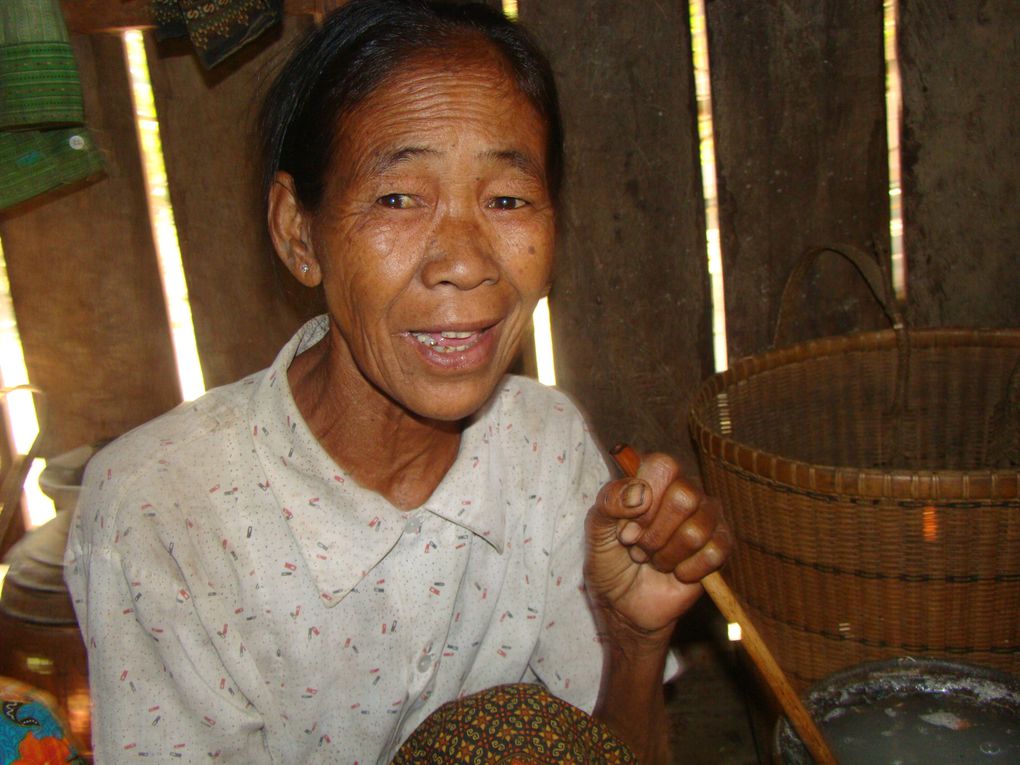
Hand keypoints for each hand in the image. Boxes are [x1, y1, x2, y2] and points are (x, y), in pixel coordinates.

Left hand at [584, 451, 729, 638]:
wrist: (622, 603)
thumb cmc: (609, 558)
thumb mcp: (596, 527)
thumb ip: (610, 501)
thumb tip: (640, 493)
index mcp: (653, 479)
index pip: (663, 466)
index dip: (645, 500)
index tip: (627, 529)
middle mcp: (684, 492)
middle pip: (684, 497)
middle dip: (654, 534)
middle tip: (640, 548)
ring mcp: (706, 519)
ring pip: (697, 530)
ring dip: (666, 555)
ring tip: (654, 560)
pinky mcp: (719, 548)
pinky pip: (715, 553)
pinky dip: (686, 570)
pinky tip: (676, 573)